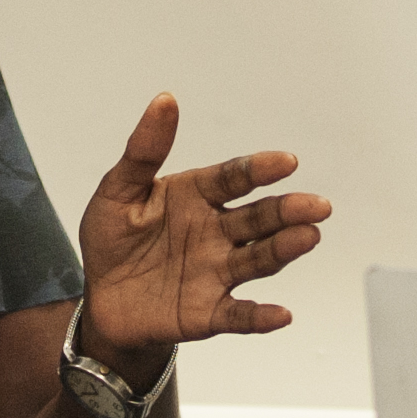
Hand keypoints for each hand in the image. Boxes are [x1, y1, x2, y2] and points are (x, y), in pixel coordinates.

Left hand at [73, 94, 332, 359]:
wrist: (100, 300)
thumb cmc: (111, 241)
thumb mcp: (117, 192)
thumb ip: (144, 151)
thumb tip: (165, 101)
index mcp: (198, 197)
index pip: (234, 178)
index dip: (259, 169)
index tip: (286, 163)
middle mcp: (216, 232)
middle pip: (258, 218)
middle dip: (288, 211)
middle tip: (316, 206)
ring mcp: (217, 272)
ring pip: (257, 259)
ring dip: (284, 250)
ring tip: (308, 237)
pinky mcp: (209, 313)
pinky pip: (239, 315)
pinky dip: (260, 316)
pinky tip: (281, 314)